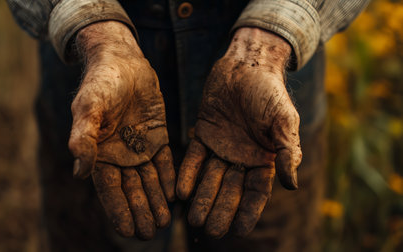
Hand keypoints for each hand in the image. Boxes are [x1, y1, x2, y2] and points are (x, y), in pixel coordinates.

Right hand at [68, 21, 174, 239]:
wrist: (124, 60)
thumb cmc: (102, 82)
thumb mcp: (91, 107)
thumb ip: (84, 137)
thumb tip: (79, 172)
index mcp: (100, 153)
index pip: (109, 189)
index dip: (119, 210)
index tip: (128, 231)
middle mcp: (120, 155)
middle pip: (131, 190)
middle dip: (140, 211)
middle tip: (150, 232)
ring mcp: (140, 147)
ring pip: (149, 180)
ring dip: (156, 200)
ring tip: (164, 221)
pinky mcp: (158, 136)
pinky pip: (165, 162)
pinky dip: (169, 178)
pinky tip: (175, 195)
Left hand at [176, 28, 301, 237]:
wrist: (246, 64)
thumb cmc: (269, 91)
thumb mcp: (283, 121)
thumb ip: (287, 151)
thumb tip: (293, 185)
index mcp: (263, 157)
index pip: (255, 192)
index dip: (248, 212)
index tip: (238, 232)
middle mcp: (241, 156)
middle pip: (230, 190)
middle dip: (220, 210)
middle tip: (210, 230)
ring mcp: (221, 146)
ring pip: (210, 178)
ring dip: (202, 198)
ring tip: (192, 219)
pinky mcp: (203, 133)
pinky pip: (195, 158)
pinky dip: (188, 174)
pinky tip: (180, 192)